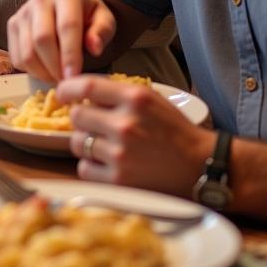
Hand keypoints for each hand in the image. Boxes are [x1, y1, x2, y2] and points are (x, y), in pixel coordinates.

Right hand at [6, 0, 116, 82]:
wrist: (65, 3)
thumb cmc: (87, 14)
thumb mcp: (104, 19)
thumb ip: (102, 31)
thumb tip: (94, 47)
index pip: (67, 26)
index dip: (71, 55)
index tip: (74, 78)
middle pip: (42, 39)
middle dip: (55, 67)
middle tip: (67, 83)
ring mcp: (23, 12)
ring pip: (27, 50)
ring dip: (42, 72)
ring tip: (58, 79)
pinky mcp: (12, 25)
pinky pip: (17, 56)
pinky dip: (30, 71)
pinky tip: (46, 72)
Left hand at [57, 75, 212, 197]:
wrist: (203, 168)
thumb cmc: (175, 131)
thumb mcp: (151, 99)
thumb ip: (117, 92)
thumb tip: (79, 91)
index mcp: (135, 98)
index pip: (85, 86)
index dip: (67, 89)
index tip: (62, 94)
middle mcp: (125, 124)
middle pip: (76, 116)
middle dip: (81, 119)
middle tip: (93, 124)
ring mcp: (121, 154)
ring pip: (76, 142)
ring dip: (85, 142)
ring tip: (104, 145)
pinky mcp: (119, 180)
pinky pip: (84, 167)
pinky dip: (91, 165)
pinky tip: (108, 163)